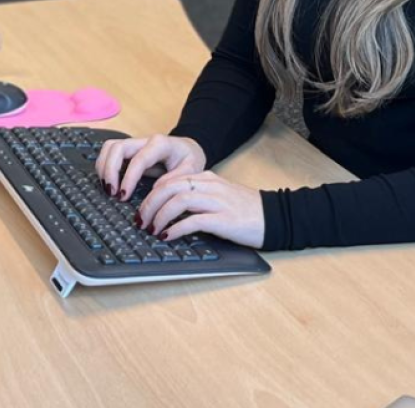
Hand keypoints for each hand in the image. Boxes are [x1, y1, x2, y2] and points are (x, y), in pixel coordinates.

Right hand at [94, 134, 205, 201]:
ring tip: (108, 189)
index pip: (138, 159)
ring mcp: (134, 144)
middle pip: (117, 147)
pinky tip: (109, 183)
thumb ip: (176, 178)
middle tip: (111, 193)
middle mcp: (144, 140)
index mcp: (161, 144)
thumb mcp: (192, 169)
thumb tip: (155, 189)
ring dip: (104, 168)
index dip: (128, 178)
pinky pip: (110, 153)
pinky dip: (104, 167)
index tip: (123, 196)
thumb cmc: (189, 159)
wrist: (188, 149)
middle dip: (109, 170)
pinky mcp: (128, 150)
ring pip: (109, 147)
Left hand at [136, 171, 265, 248]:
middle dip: (149, 204)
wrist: (274, 217)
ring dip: (159, 216)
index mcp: (207, 179)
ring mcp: (218, 202)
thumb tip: (168, 208)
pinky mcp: (224, 219)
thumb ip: (197, 197)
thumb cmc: (246, 210)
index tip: (142, 208)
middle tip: (140, 220)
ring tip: (151, 228)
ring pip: (178, 201)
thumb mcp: (219, 196)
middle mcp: (210, 186)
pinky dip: (175, 228)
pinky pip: (193, 220)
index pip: (170, 180)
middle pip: (169, 188)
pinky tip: (168, 236)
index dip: (151, 194)